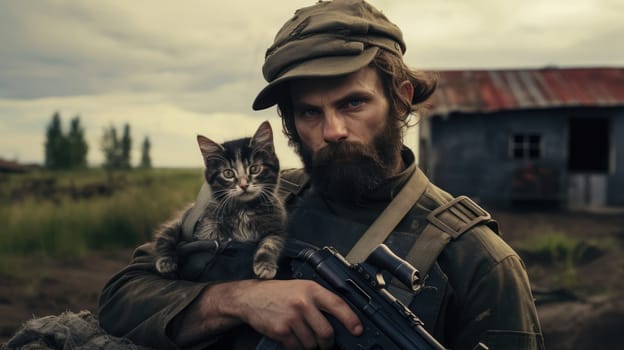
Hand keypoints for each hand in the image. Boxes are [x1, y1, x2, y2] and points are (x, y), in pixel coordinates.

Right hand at [237, 279, 361, 349]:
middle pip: (326, 332)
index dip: (351, 320)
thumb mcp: (301, 288)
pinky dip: (298, 348)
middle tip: (326, 344)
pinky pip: (297, 348)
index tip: (358, 330)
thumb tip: (340, 319)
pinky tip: (294, 339)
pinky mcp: (281, 330)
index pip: (337, 305)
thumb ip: (319, 301)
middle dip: (328, 343)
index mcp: (311, 289)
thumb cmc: (279, 293)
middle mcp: (302, 303)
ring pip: (312, 343)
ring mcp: (291, 317)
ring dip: (311, 346)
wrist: (251, 297)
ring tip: (305, 337)